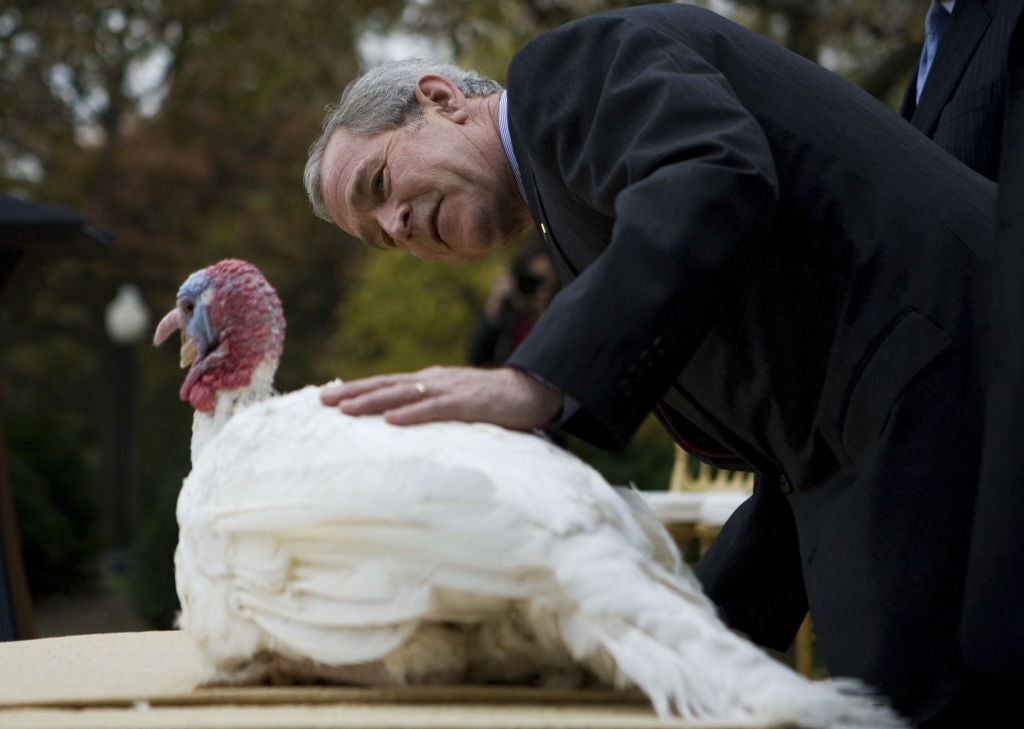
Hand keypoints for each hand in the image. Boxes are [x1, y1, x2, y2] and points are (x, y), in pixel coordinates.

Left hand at [320, 365, 563, 430]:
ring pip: (404, 394)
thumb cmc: (494, 402)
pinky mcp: (468, 403)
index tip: (328, 396)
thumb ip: (432, 410)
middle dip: (354, 392)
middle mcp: (434, 381)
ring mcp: (450, 390)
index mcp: (430, 382)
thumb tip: (404, 425)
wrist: (534, 390)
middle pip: (386, 385)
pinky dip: (413, 414)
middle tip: (322, 400)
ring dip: (373, 401)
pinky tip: (392, 421)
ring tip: (346, 410)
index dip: (357, 389)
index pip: (386, 384)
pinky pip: (435, 409)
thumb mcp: (456, 403)